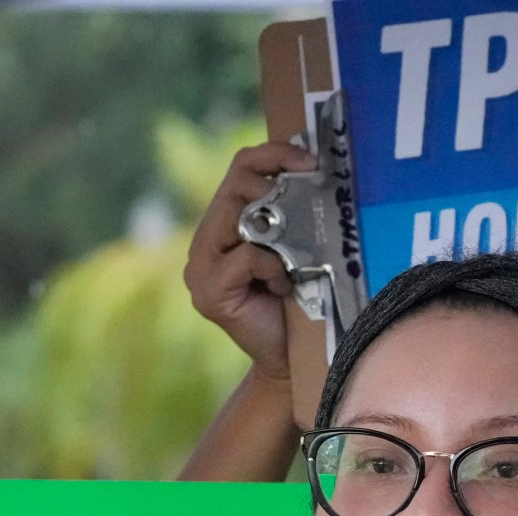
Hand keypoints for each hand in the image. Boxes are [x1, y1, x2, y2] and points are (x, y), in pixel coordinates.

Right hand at [184, 141, 316, 377]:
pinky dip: (273, 267)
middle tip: (307, 203)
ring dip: (277, 233)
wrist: (291, 360)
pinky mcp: (209, 293)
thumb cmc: (300, 302)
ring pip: (237, 217)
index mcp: (223, 226)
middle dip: (276, 188)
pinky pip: (245, 256)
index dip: (274, 153)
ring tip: (293, 260)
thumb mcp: (296, 248)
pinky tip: (283, 287)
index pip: (241, 167)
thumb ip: (290, 214)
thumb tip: (317, 169)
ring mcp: (200, 269)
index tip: (311, 160)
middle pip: (236, 184)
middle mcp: (204, 243)